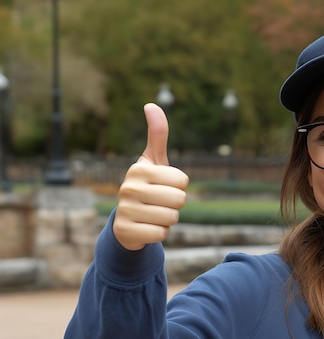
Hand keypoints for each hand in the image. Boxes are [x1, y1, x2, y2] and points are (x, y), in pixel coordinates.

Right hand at [113, 103, 188, 250]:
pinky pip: (161, 234)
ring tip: (154, 215)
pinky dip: (160, 233)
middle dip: (176, 204)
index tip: (164, 186)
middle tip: (160, 203)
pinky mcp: (126, 231)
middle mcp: (129, 188)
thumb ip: (157, 135)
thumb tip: (151, 104)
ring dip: (169, 220)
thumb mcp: (153, 161)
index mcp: (139, 169)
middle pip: (179, 200)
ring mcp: (125, 210)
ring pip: (172, 218)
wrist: (126, 221)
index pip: (183, 180)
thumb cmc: (147, 187)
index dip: (179, 186)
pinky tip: (148, 227)